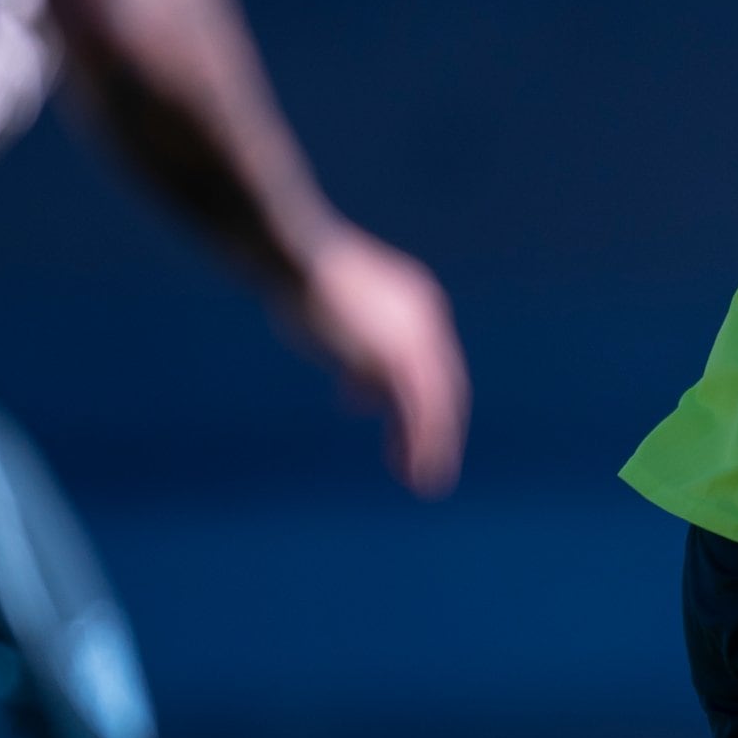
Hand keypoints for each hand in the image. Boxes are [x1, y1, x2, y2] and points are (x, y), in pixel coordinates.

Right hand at [282, 225, 468, 495]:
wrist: (293, 256)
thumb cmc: (297, 274)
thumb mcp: (333, 310)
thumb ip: (352, 348)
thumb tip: (359, 395)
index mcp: (416, 301)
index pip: (431, 358)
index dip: (420, 392)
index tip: (395, 419)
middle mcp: (425, 320)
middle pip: (444, 383)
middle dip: (435, 425)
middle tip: (427, 461)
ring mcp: (414, 341)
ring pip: (438, 405)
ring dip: (433, 445)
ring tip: (424, 481)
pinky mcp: (397, 361)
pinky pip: (419, 414)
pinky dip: (423, 446)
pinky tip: (418, 474)